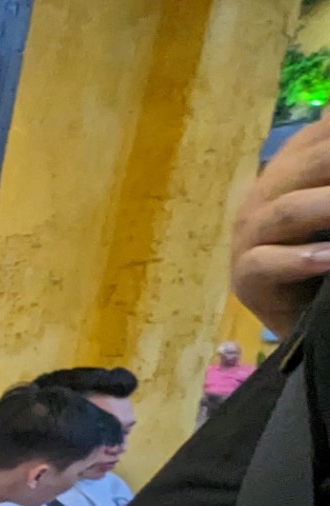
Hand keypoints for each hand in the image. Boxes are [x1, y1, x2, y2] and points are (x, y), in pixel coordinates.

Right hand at [232, 117, 329, 336]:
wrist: (302, 310)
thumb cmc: (326, 253)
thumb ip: (328, 164)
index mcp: (293, 165)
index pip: (323, 134)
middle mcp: (267, 194)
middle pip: (309, 164)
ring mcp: (251, 235)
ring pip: (287, 211)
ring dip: (327, 207)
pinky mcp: (246, 277)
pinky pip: (267, 262)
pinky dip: (300, 260)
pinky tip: (329, 258)